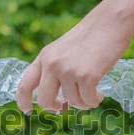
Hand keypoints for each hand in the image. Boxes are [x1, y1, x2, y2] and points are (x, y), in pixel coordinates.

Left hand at [16, 10, 132, 114]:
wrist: (110, 22)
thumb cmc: (89, 38)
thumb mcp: (62, 51)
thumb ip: (54, 71)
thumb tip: (55, 101)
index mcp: (44, 57)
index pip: (25, 85)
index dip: (23, 102)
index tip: (29, 112)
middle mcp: (52, 65)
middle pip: (45, 101)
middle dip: (55, 108)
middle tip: (64, 108)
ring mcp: (68, 70)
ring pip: (72, 102)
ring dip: (83, 102)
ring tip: (92, 93)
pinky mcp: (86, 76)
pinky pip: (87, 101)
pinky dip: (94, 101)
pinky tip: (99, 95)